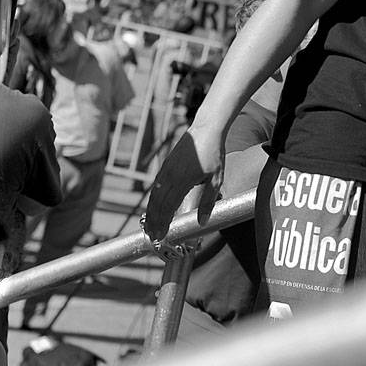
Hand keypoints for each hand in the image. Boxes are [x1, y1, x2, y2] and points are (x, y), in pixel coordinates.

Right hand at [142, 128, 222, 243]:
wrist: (206, 129)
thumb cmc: (213, 153)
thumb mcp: (216, 179)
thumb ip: (208, 201)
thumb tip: (202, 221)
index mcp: (182, 180)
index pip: (168, 207)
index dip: (163, 223)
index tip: (160, 235)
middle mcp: (170, 175)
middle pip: (158, 203)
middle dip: (153, 221)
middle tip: (151, 236)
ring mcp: (166, 169)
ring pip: (154, 194)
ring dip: (151, 211)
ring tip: (149, 225)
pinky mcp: (166, 165)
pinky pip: (156, 186)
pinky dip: (153, 199)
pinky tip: (153, 207)